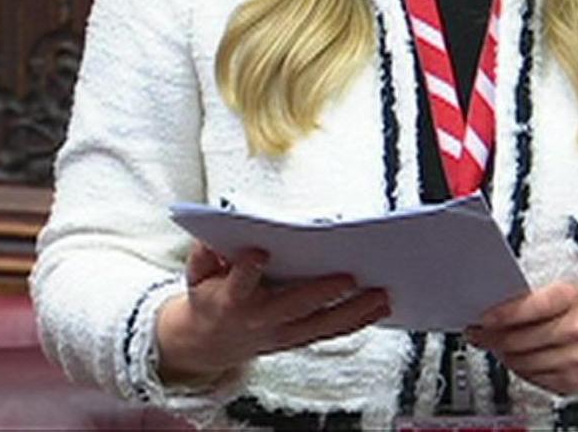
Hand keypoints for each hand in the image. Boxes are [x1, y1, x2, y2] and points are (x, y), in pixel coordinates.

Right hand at [154, 242, 390, 382]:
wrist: (209, 343)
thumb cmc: (210, 296)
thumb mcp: (196, 273)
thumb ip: (203, 254)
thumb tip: (211, 235)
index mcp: (230, 300)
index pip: (238, 285)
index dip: (247, 270)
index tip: (260, 252)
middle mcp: (259, 319)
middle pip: (293, 307)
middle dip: (322, 292)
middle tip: (350, 275)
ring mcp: (281, 333)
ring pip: (321, 325)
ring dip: (353, 311)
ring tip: (382, 294)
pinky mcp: (297, 339)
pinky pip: (329, 332)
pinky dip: (357, 321)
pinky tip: (380, 308)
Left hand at [465, 284, 577, 396]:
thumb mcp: (564, 296)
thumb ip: (530, 301)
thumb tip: (492, 310)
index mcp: (571, 299)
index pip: (530, 306)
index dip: (502, 314)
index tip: (482, 317)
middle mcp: (575, 329)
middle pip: (519, 338)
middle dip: (493, 336)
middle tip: (480, 331)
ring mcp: (573, 358)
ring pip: (520, 360)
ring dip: (502, 353)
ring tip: (498, 343)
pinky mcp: (569, 382)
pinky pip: (529, 376)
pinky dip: (518, 367)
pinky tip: (518, 357)